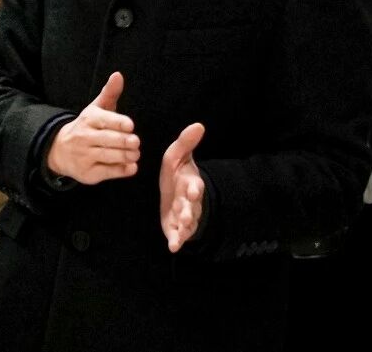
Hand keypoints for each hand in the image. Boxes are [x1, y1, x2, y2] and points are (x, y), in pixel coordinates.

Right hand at [45, 72, 140, 184]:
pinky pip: (108, 172)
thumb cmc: (86, 127)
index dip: (118, 123)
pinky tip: (131, 167)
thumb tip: (118, 75)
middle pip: (109, 140)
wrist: (59, 150)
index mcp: (89, 119)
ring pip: (109, 156)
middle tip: (136, 142)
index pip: (104, 120)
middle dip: (125, 142)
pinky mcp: (88, 173)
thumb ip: (109, 93)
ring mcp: (85, 156)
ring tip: (136, 154)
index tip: (130, 126)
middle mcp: (84, 137)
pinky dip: (122, 170)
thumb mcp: (95, 109)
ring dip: (127, 156)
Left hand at [160, 122, 205, 252]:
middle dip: (190, 209)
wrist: (175, 194)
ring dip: (184, 226)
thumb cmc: (176, 174)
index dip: (195, 187)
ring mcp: (185, 216)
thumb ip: (186, 143)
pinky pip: (179, 235)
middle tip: (185, 213)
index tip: (193, 188)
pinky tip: (173, 246)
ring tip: (180, 229)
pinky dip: (177, 241)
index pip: (195, 185)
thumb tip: (199, 124)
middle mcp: (190, 201)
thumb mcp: (177, 157)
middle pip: (193, 206)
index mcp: (190, 183)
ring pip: (188, 222)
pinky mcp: (177, 228)